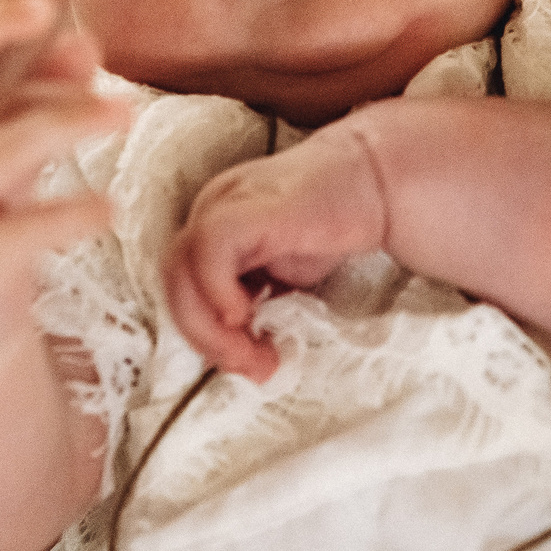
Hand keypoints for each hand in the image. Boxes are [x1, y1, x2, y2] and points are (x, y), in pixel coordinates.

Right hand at [0, 0, 129, 355]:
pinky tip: (108, 208)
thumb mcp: (6, 141)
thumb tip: (85, 40)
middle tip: (120, 85)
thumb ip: (39, 90)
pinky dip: (66, 214)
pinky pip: (14, 232)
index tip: (43, 3)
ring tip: (126, 118)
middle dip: (45, 90)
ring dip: (64, 129)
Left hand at [163, 124, 393, 381]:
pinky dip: (218, 291)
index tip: (248, 363)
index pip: (184, 288)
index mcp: (213, 227)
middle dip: (207, 339)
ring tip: (254, 352)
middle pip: (175, 284)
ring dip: (211, 328)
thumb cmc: (334, 225)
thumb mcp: (285, 275)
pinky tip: (248, 313)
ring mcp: (223, 204)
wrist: (375, 182)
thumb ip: (257, 301)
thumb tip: (242, 351)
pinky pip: (208, 252)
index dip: (205, 334)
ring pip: (181, 272)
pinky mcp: (245, 207)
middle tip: (251, 368)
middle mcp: (209, 211)